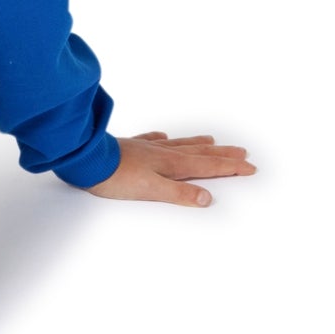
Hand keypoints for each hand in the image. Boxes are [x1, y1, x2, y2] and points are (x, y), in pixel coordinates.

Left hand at [84, 131, 255, 208]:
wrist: (84, 159)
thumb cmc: (114, 176)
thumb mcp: (151, 190)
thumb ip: (179, 193)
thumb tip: (206, 198)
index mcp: (171, 164)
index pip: (208, 166)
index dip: (230, 167)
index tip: (250, 167)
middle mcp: (162, 153)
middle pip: (199, 153)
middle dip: (223, 154)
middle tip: (242, 153)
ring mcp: (145, 148)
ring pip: (179, 144)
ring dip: (199, 144)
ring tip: (213, 140)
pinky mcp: (128, 147)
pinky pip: (151, 139)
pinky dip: (162, 138)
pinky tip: (163, 135)